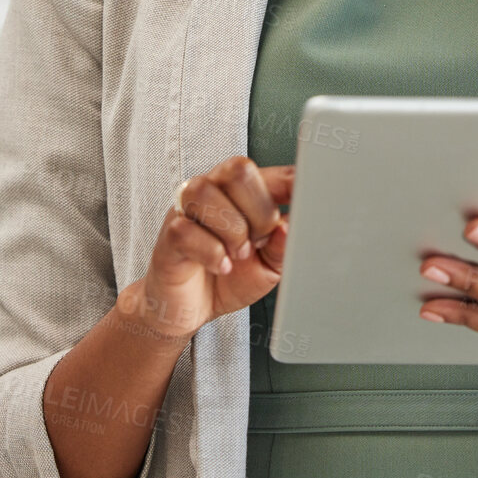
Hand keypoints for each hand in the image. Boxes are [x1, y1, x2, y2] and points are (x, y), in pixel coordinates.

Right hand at [124, 157, 291, 340]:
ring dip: (232, 230)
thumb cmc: (227, 279)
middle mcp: (213, 192)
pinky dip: (210, 252)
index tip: (308, 198)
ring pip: (206, 193)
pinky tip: (221, 266)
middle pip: (237, 169)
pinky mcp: (169, 235)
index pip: (270, 172)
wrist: (187, 307)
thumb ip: (281, 247)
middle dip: (258, 210)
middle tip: (258, 241)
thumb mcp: (267, 267)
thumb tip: (289, 228)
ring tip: (238, 254)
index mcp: (241, 194)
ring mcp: (186, 210)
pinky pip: (185, 229)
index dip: (291, 182)